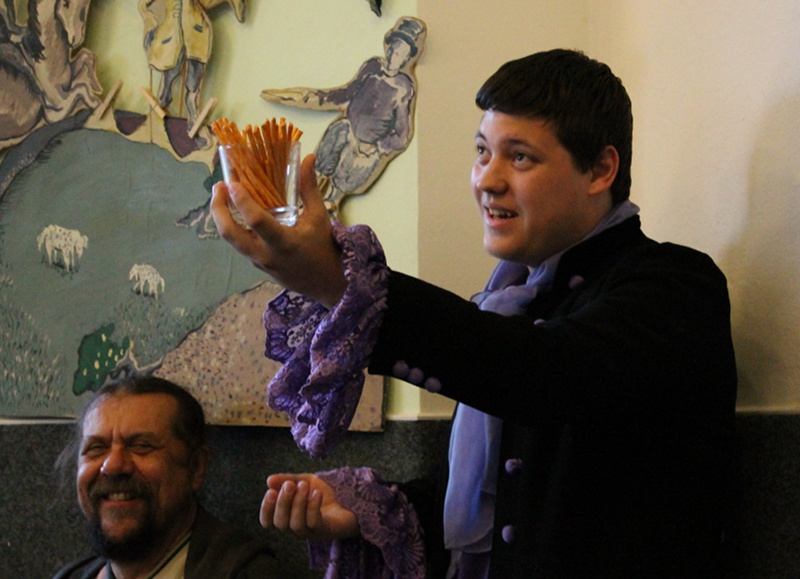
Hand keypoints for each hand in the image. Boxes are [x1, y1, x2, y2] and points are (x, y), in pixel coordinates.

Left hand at [211, 154, 346, 307]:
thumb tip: (308, 158)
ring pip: (230, 239)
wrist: (324, 282)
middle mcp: (266, 254)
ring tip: (221, 194)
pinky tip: (232, 209)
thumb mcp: (318, 216)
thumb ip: (309, 187)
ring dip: (221, 216)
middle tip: (219, 186)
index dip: (242, 201)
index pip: (257, 221)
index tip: (233, 182)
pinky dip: (232, 224)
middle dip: (218, 209)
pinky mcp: (255, 264)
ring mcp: (257, 261)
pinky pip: (238, 243)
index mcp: (284, 242)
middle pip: (230, 233)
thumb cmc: (323, 246)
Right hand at [260, 473, 359, 540]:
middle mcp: (296, 528)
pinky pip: (314, 523)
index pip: (268, 522)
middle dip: (283, 503)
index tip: (270, 492)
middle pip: (280, 524)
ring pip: (295, 525)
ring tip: (305, 486)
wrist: (351, 498)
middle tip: (290, 485)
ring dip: (298, 503)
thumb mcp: (304, 481)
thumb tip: (269, 480)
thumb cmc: (325, 492)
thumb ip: (287, 480)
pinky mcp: (326, 531)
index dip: (266, 509)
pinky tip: (317, 493)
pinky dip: (312, 507)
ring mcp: (311, 532)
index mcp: (288, 517)